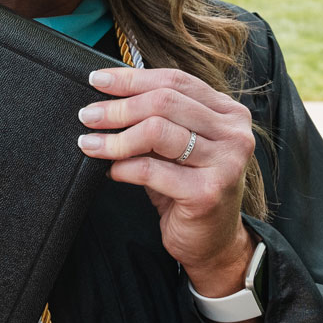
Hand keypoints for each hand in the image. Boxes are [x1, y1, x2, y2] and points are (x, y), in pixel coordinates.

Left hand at [77, 66, 256, 296]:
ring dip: (115, 138)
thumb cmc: (190, 188)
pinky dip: (124, 167)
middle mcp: (234, 133)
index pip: (175, 80)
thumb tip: (108, 96)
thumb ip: (157, 118)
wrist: (212, 243)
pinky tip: (111, 171)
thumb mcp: (178, 146)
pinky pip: (151, 169)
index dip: (132, 78)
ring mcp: (224, 162)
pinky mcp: (207, 192)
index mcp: (228, 113)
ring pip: (156, 131)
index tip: (98, 81)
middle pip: (164, 102)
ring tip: (90, 143)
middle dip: (118, 107)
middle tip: (88, 116)